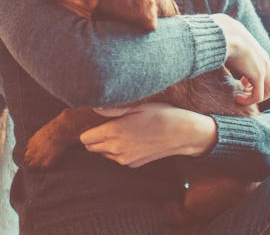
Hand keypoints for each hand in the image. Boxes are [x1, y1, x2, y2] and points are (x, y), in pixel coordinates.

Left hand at [79, 103, 216, 167]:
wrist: (183, 134)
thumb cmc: (161, 115)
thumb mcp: (137, 105)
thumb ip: (113, 108)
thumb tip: (94, 107)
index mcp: (115, 132)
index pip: (86, 138)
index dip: (87, 129)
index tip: (94, 121)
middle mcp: (117, 149)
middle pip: (91, 148)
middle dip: (93, 137)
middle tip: (104, 124)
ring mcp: (125, 159)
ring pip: (103, 153)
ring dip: (105, 144)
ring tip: (120, 129)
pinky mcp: (133, 164)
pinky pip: (117, 158)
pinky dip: (118, 150)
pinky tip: (131, 138)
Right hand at [212, 13, 269, 105]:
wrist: (224, 34)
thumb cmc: (221, 36)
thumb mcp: (228, 41)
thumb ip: (227, 46)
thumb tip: (214, 45)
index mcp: (258, 52)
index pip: (267, 70)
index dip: (256, 79)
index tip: (241, 80)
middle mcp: (265, 60)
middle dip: (261, 89)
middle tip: (243, 90)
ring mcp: (263, 68)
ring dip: (257, 96)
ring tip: (242, 96)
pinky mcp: (258, 75)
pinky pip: (259, 96)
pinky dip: (249, 101)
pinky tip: (237, 98)